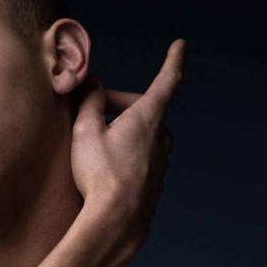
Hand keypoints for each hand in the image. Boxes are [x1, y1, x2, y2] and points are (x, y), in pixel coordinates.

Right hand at [70, 39, 183, 242]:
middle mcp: (161, 136)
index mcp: (148, 117)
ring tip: (94, 144)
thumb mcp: (85, 130)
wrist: (116, 222)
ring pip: (142, 133)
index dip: (173, 60)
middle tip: (87, 115)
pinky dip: (125, 153)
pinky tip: (105, 169)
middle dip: (116, 105)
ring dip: (121, 131)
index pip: (167, 80)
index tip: (180, 45)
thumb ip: (89, 101)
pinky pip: (141, 156)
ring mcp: (161, 160)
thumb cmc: (100, 174)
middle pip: (143, 108)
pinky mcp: (155, 181)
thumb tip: (92, 83)